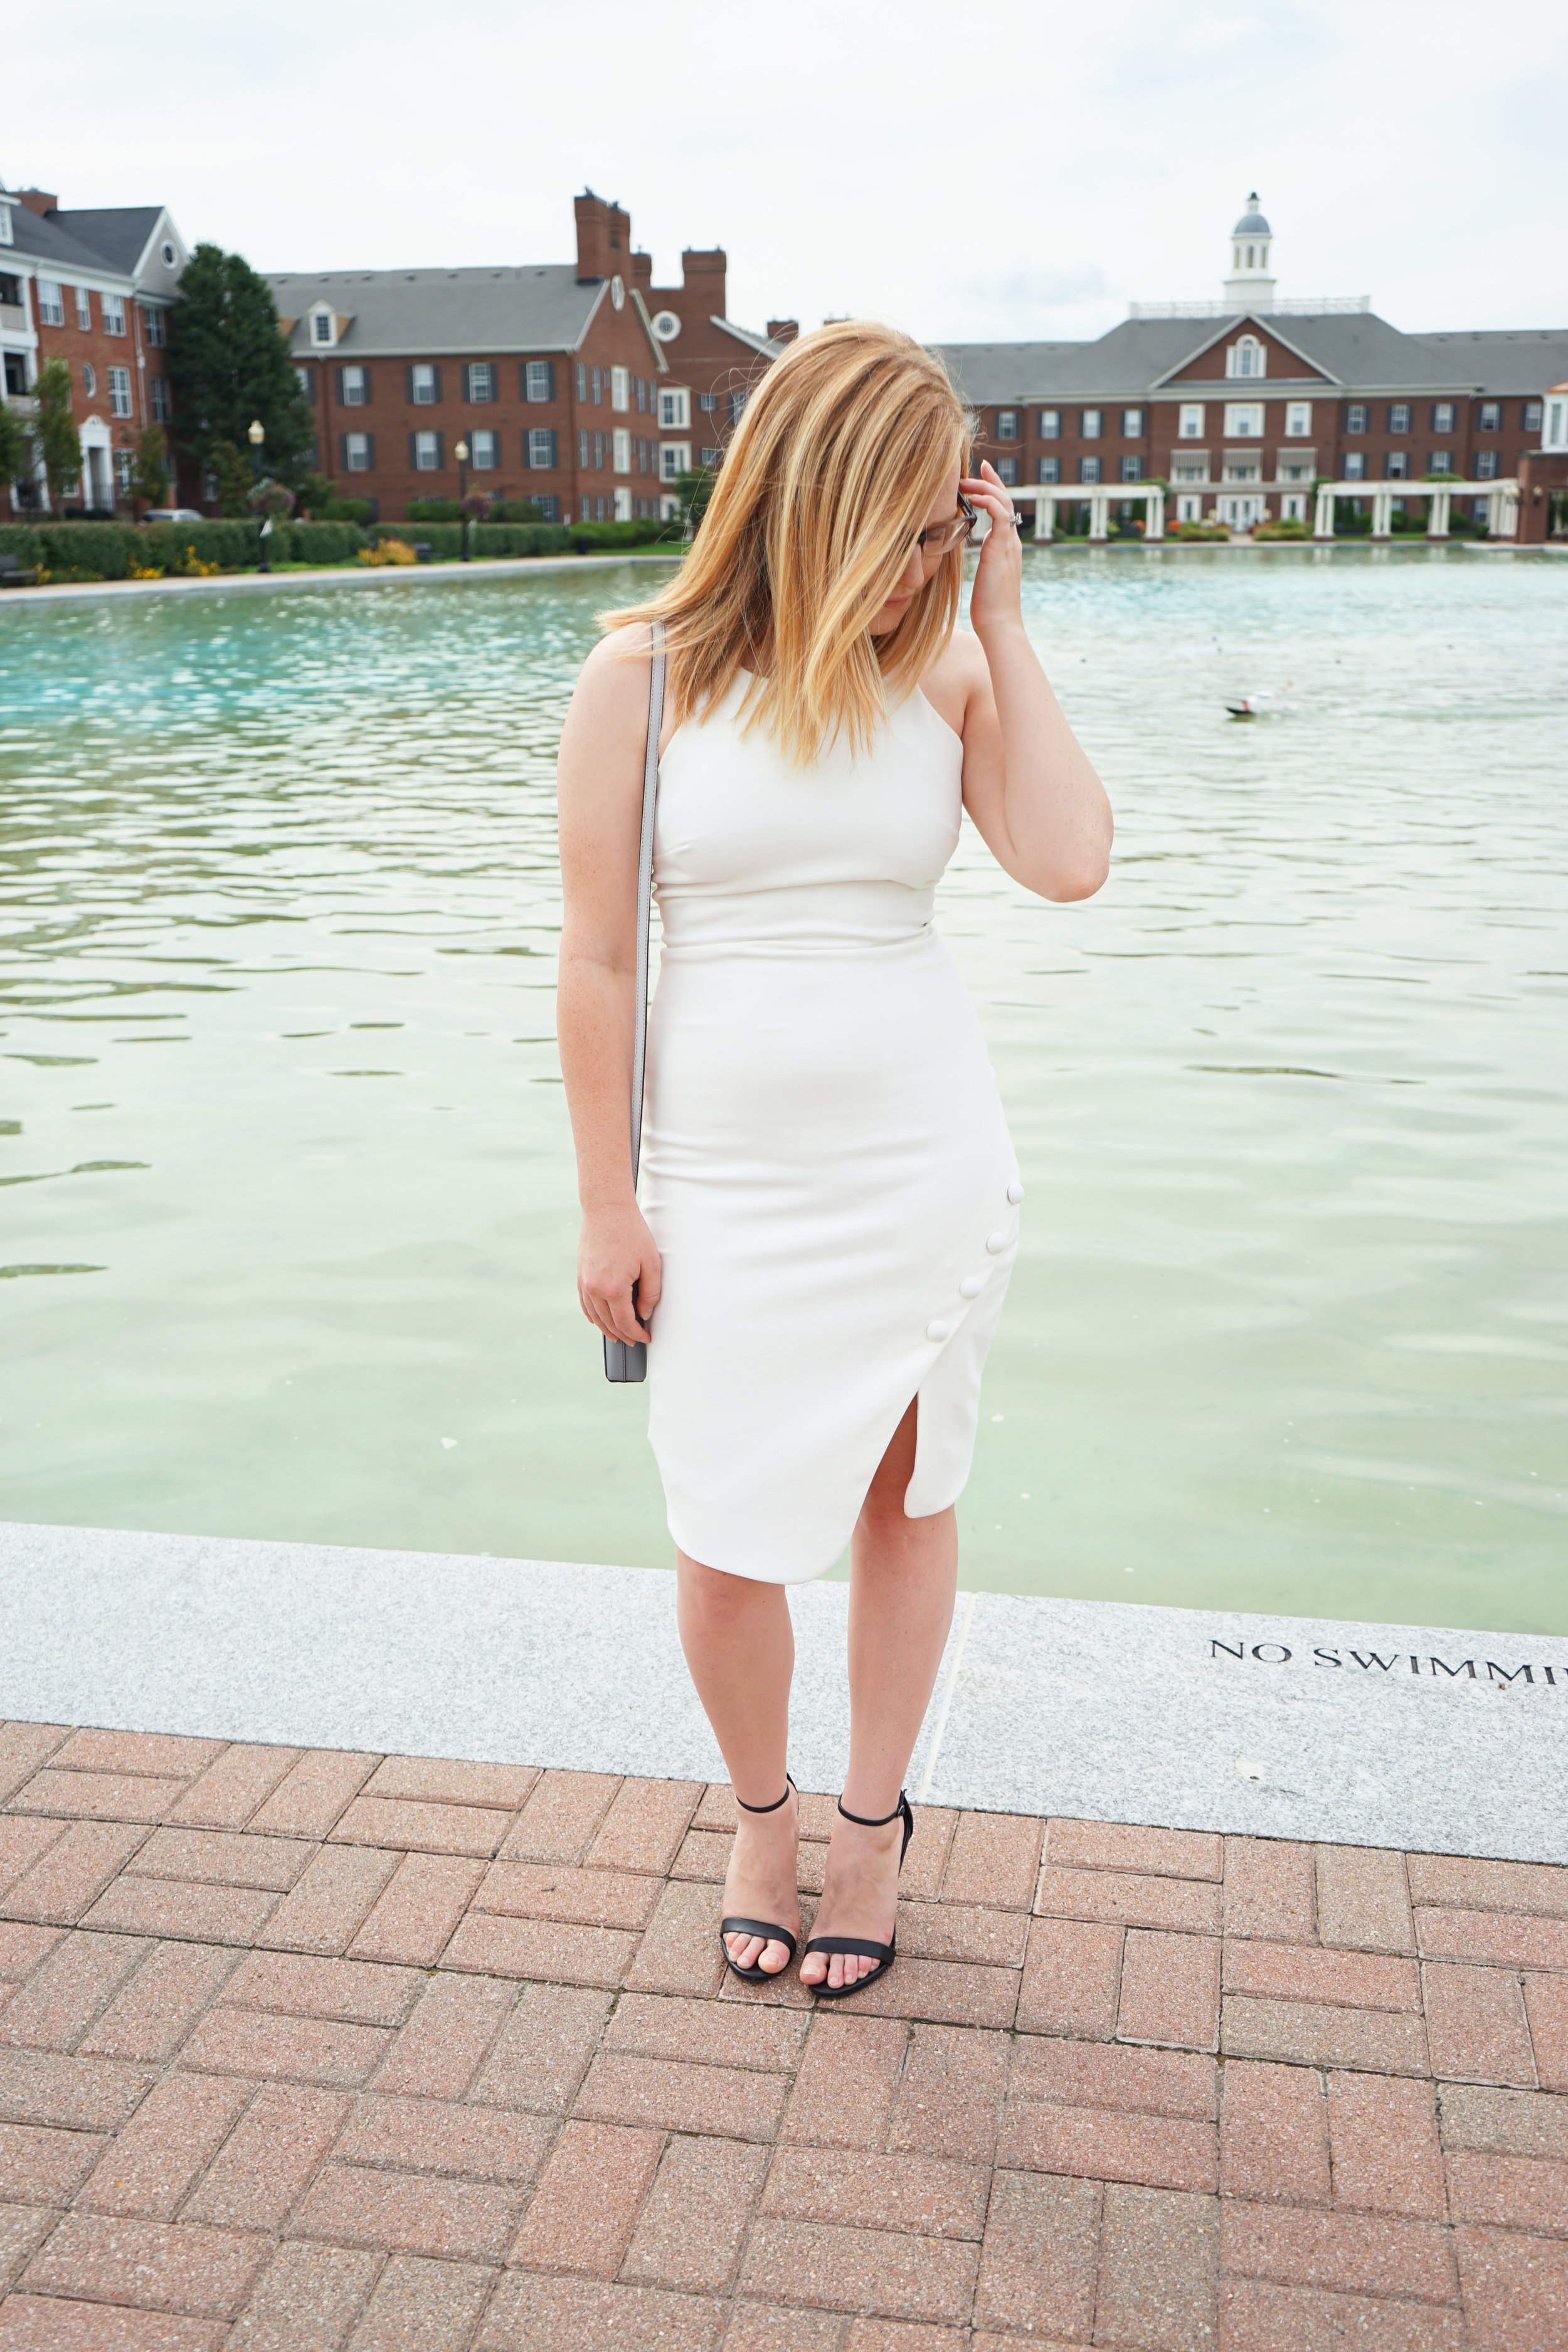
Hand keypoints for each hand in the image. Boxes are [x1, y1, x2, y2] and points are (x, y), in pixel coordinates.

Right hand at [578, 1201, 662, 1346]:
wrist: (606, 1209)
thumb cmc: (631, 1232)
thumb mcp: (651, 1263)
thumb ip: (651, 1293)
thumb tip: (645, 1313)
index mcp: (614, 1289)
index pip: (626, 1322)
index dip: (637, 1333)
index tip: (646, 1338)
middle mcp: (595, 1289)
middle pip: (609, 1323)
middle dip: (623, 1335)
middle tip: (634, 1341)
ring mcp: (584, 1282)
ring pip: (594, 1316)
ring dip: (606, 1329)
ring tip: (617, 1336)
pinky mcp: (580, 1274)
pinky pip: (584, 1302)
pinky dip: (591, 1315)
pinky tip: (598, 1320)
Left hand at [961, 459, 1022, 640]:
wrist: (999, 625)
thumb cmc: (987, 609)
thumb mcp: (980, 580)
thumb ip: (978, 564)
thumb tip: (963, 560)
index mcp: (1006, 548)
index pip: (1002, 512)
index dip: (992, 491)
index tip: (980, 475)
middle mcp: (1011, 542)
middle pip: (1006, 500)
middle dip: (991, 480)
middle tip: (977, 466)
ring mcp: (1009, 544)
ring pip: (1004, 502)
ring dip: (985, 486)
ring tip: (967, 480)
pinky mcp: (1003, 547)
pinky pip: (1001, 513)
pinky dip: (989, 499)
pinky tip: (973, 495)